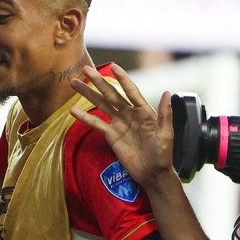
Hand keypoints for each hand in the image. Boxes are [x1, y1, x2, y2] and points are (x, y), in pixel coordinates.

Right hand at [67, 63, 175, 189]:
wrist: (152, 173)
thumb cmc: (163, 154)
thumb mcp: (166, 134)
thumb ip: (165, 114)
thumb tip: (166, 92)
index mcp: (144, 111)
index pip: (131, 91)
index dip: (122, 79)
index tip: (112, 66)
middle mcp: (129, 114)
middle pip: (111, 94)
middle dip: (98, 81)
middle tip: (85, 70)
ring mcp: (119, 123)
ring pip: (101, 104)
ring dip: (88, 94)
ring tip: (75, 83)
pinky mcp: (111, 135)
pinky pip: (96, 124)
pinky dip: (84, 117)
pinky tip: (73, 110)